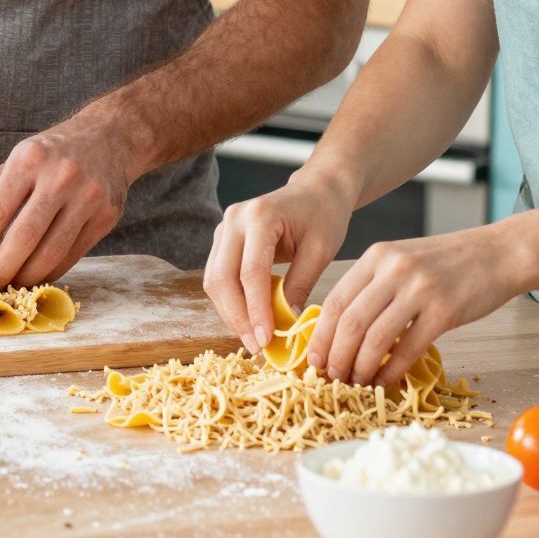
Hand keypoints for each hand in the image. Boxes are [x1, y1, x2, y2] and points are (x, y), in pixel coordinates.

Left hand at [0, 112, 141, 286]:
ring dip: (27, 277)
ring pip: (51, 252)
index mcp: (29, 159)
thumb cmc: (52, 154)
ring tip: (12, 285)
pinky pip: (72, 255)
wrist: (108, 139)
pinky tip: (37, 275)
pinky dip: (51, 271)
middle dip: (1, 269)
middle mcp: (60, 176)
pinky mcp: (106, 216)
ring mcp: (88, 197)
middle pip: (24, 237)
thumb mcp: (16, 162)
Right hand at [202, 173, 350, 353]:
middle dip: (237, 317)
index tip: (265, 340)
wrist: (316, 190)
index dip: (256, 310)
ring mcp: (224, 228)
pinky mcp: (222, 240)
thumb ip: (300, 285)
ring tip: (253, 338)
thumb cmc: (323, 216)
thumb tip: (284, 324)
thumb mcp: (320, 251)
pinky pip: (219, 277)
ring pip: (214, 281)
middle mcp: (234, 219)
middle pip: (222, 278)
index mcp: (261, 216)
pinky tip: (248, 320)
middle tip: (256, 347)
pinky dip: (231, 302)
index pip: (251, 273)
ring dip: (231, 313)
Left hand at [305, 226, 521, 386]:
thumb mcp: (402, 261)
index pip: (335, 300)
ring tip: (357, 383)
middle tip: (332, 379)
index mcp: (377, 256)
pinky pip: (408, 349)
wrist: (497, 254)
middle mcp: (394, 269)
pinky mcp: (444, 311)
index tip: (314, 361)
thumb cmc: (447, 263)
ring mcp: (420, 289)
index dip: (320, 336)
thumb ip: (372, 287)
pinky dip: (391, 370)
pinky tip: (386, 380)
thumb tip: (340, 331)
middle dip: (336, 358)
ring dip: (361, 368)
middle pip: (350, 323)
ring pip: (375, 339)